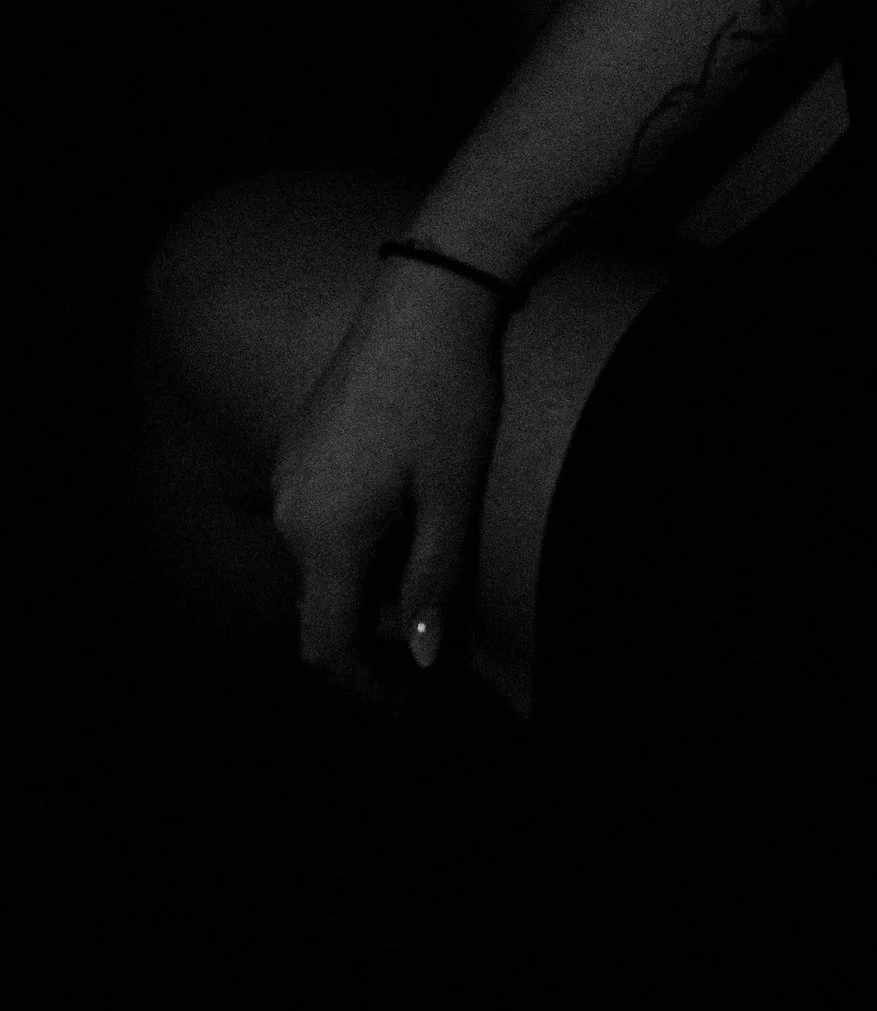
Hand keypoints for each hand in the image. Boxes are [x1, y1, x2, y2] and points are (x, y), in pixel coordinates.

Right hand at [268, 258, 503, 687]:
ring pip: (324, 565)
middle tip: (442, 650)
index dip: (365, 689)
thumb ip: (433, 585)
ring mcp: (291, 475)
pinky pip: (323, 523)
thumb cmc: (448, 399)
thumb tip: (425, 663)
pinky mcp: (303, 447)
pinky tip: (414, 527)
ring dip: (373, 589)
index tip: (410, 712)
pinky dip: (363, 547)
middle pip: (325, 608)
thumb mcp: (452, 499)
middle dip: (378, 638)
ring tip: (436, 585)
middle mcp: (292, 511)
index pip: (326, 644)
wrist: (427, 299)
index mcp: (324, 534)